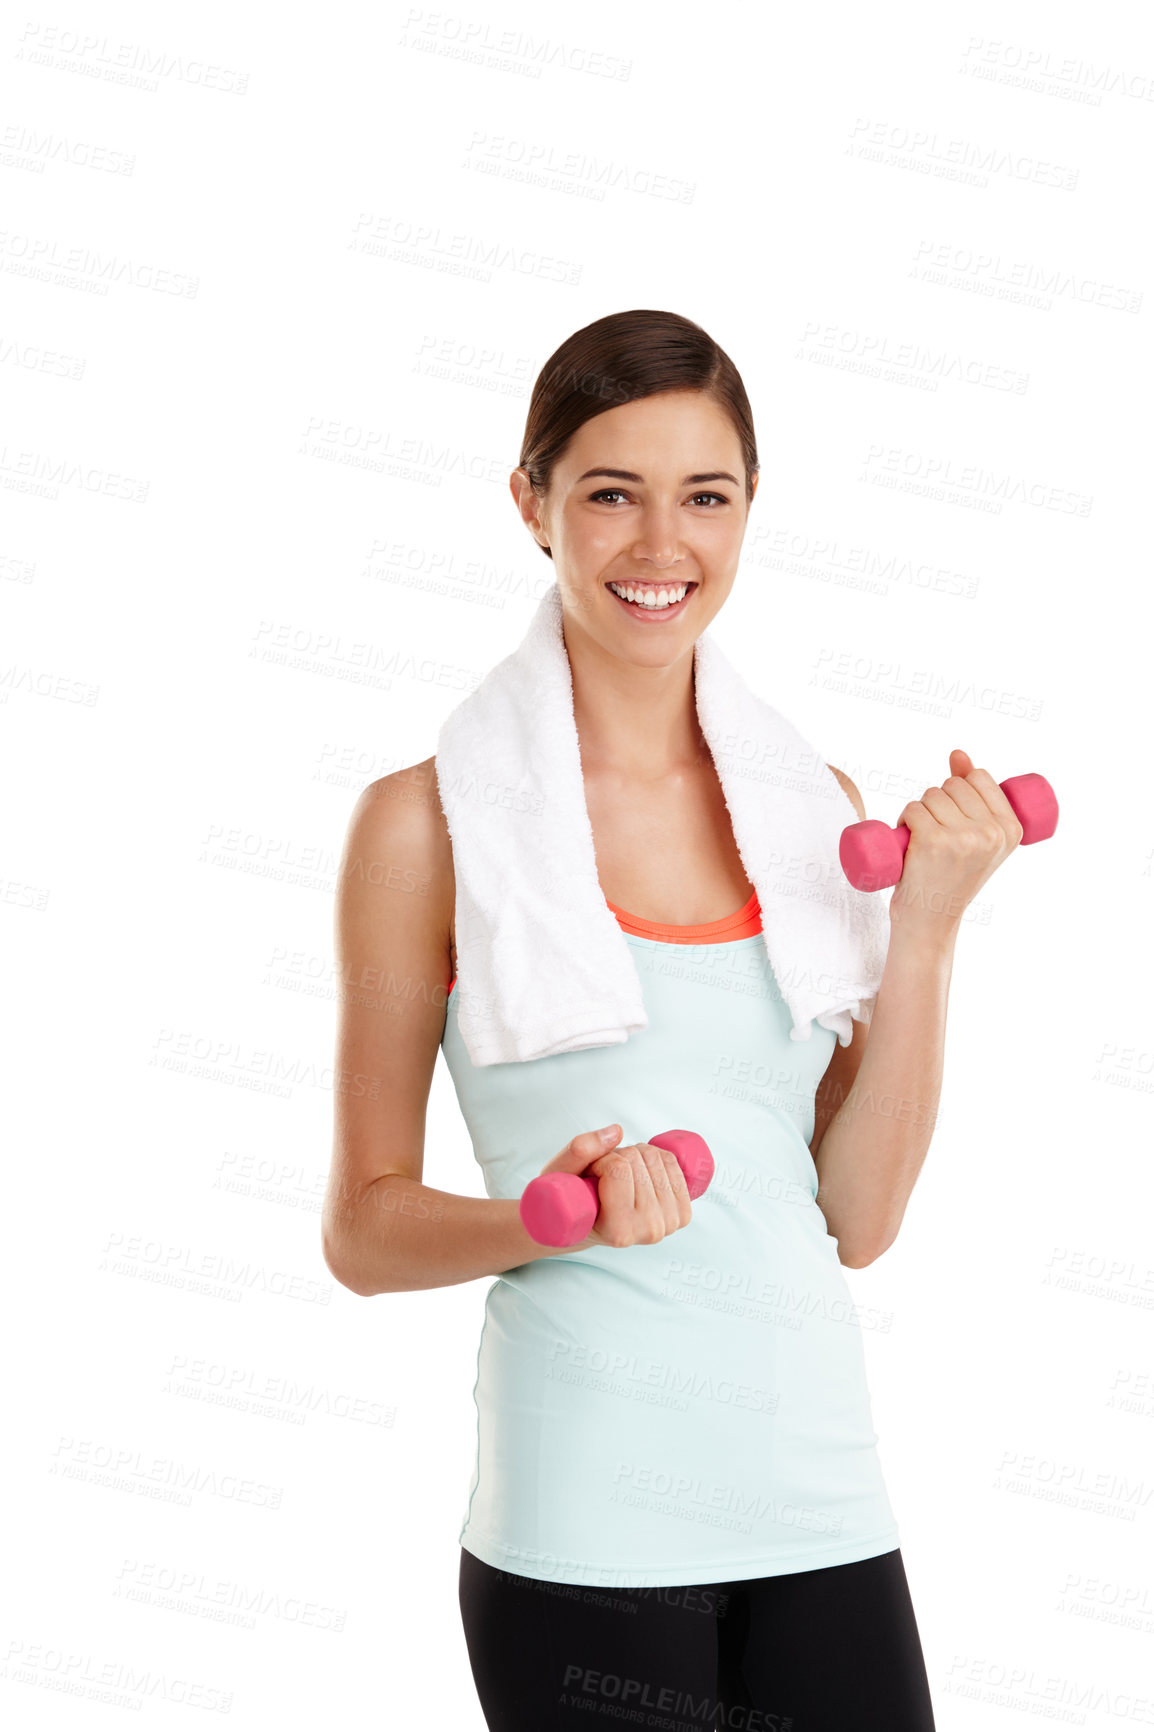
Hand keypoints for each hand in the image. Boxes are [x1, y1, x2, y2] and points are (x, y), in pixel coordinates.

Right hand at [535, 1126, 694, 1250]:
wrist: (584, 1224)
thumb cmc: (567, 1200)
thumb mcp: (559, 1175)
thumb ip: (580, 1151)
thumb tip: (618, 1131)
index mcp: (618, 1232)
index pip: (618, 1169)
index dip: (599, 1160)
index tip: (590, 1176)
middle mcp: (649, 1231)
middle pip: (638, 1160)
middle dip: (616, 1156)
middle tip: (603, 1176)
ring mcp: (670, 1223)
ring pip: (655, 1157)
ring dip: (633, 1155)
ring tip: (618, 1177)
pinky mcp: (682, 1213)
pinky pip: (671, 1161)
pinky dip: (652, 1156)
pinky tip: (637, 1173)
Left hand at [890, 748, 1024, 933]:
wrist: (931, 920)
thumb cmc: (951, 876)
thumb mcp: (975, 838)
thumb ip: (972, 795)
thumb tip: (957, 754)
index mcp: (1012, 830)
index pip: (980, 777)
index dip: (958, 790)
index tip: (955, 817)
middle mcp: (992, 833)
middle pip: (952, 785)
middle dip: (937, 802)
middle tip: (936, 833)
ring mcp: (964, 837)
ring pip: (930, 795)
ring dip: (919, 812)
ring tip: (923, 840)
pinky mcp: (934, 841)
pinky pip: (913, 808)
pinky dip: (904, 819)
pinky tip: (909, 841)